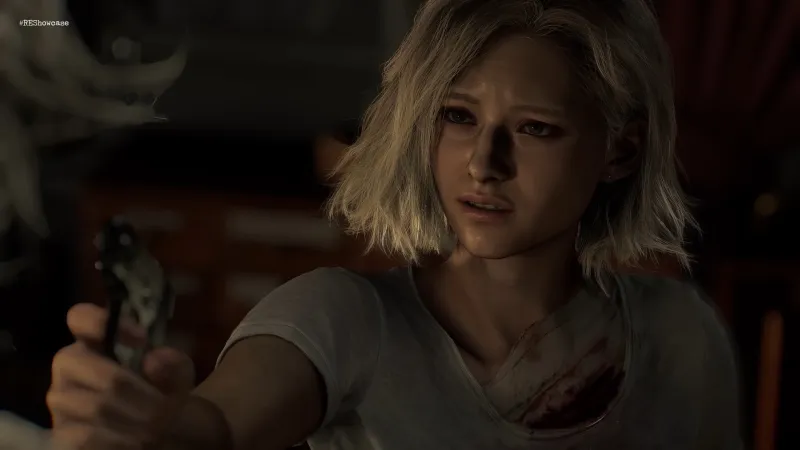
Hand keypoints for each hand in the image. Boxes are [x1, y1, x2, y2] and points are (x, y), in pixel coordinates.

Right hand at [48, 303, 193, 449]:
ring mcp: (62, 401)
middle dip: (127, 384)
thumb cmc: (162, 393)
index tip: (141, 337)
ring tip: (158, 426)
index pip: (79, 317)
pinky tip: (137, 442)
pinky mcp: (63, 434)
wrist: (163, 433)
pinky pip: (87, 435)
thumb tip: (154, 360)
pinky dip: (121, 439)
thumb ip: (174, 364)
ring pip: (91, 404)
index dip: (100, 321)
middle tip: (161, 404)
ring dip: (133, 417)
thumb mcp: (179, 376)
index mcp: (96, 341)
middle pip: (78, 362)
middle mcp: (71, 366)